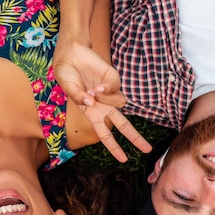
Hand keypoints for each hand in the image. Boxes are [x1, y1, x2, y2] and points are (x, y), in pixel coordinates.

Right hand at [54, 43, 151, 161]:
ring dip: (108, 101)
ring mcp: (110, 92)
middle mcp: (103, 105)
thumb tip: (90, 103)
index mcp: (92, 113)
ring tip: (93, 90)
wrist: (71, 55)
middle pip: (123, 125)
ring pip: (120, 104)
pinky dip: (107, 90)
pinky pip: (116, 89)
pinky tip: (97, 85)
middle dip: (135, 138)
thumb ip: (78, 98)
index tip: (124, 159)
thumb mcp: (68, 89)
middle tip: (147, 150)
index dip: (114, 147)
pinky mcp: (114, 79)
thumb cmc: (67, 75)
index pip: (105, 134)